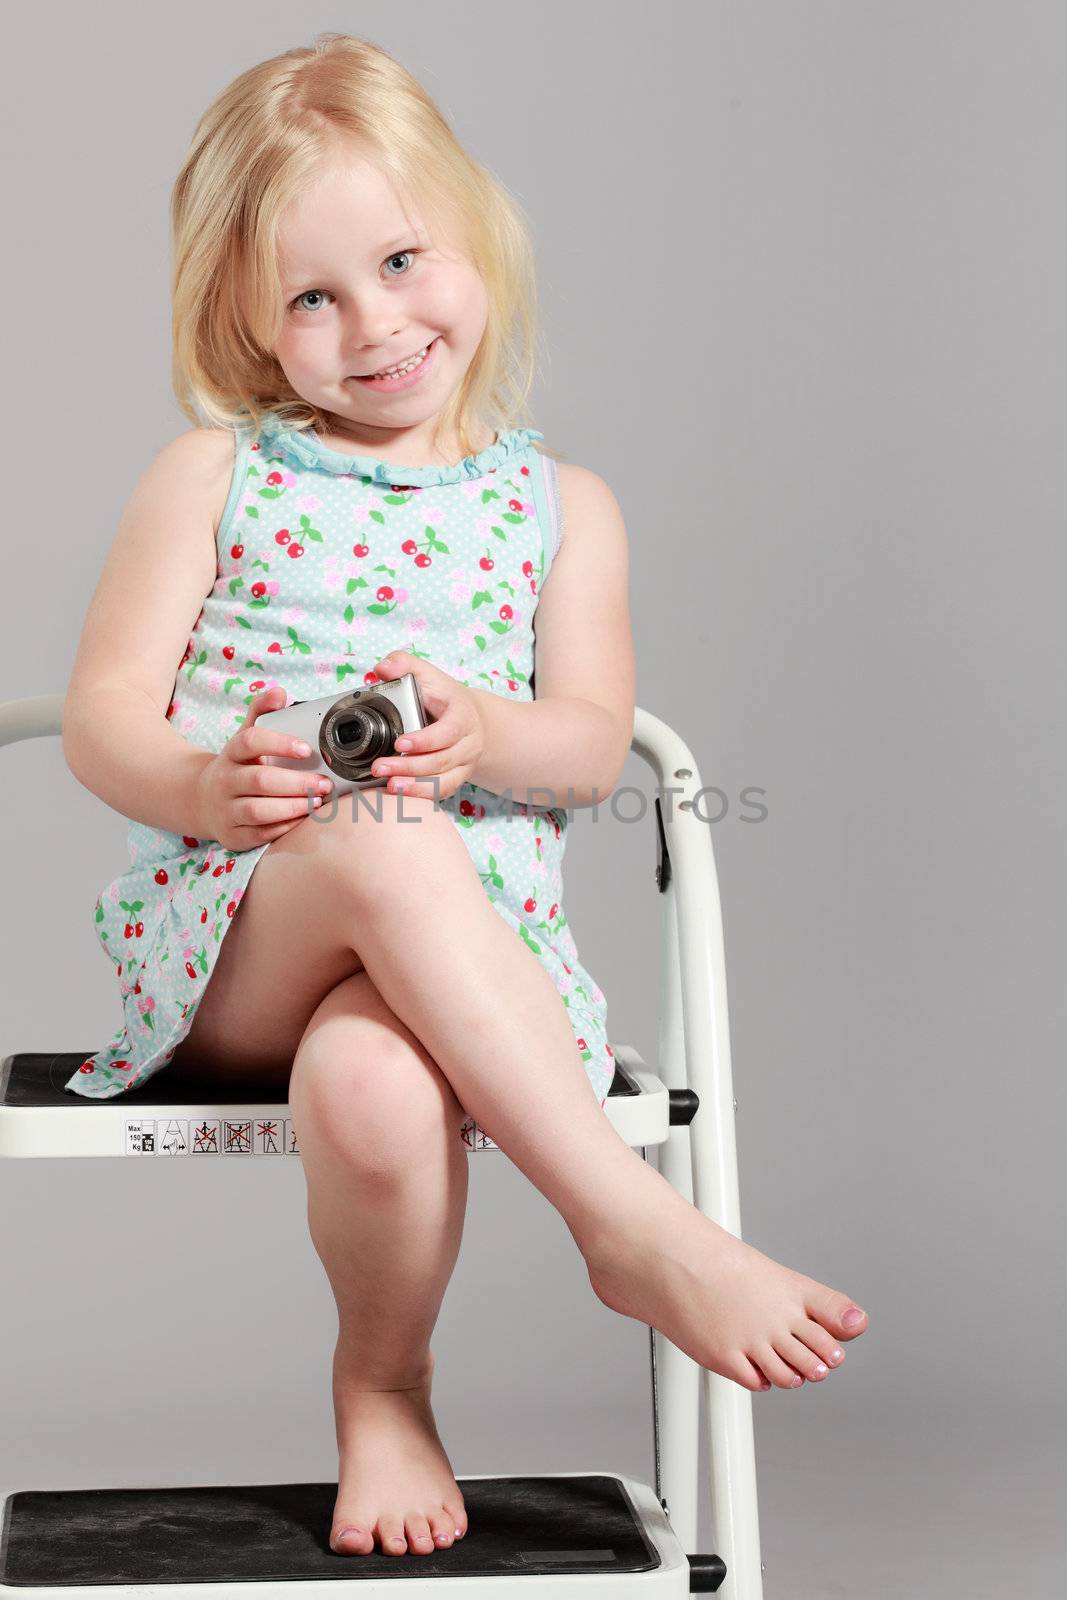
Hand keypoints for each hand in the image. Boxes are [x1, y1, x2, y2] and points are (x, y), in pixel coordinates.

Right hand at [194, 686, 332, 850]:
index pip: (251, 741)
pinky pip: (260, 834)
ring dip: (293, 807)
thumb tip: (279, 692)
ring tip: (318, 802)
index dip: (279, 743)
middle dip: (297, 783)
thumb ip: (262, 713)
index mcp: (231, 753)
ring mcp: (226, 809)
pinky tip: (303, 819)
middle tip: (325, 783)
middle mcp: (225, 781)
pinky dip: (284, 827)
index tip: (307, 749)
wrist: (204, 800)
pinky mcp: (233, 835)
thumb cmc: (237, 767)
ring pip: (259, 810)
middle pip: (260, 780)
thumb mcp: (244, 738)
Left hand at [370, 651, 484, 801]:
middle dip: (409, 767)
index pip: (448, 732)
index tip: (399, 743)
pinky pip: (442, 792)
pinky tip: (400, 795)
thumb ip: (404, 664)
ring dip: (415, 786)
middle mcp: (469, 743)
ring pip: (444, 781)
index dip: (424, 740)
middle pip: (442, 761)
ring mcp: (465, 764)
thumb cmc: (445, 698)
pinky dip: (422, 795)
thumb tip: (382, 667)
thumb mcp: (428, 675)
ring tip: (389, 786)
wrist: (471, 719)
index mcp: (463, 716)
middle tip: (379, 768)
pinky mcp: (457, 779)